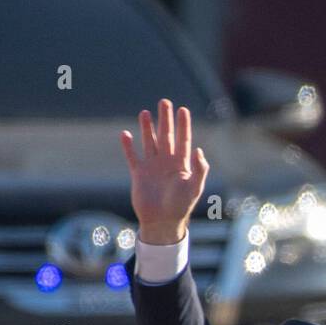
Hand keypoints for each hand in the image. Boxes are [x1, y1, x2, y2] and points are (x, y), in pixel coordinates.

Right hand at [120, 99, 209, 245]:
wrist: (162, 222)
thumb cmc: (180, 206)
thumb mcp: (195, 187)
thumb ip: (199, 169)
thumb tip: (199, 150)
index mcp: (181, 164)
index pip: (183, 139)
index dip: (183, 125)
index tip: (183, 110)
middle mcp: (167, 163)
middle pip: (166, 136)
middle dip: (166, 119)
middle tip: (164, 102)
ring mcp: (152, 167)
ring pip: (150, 142)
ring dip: (148, 128)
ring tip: (145, 113)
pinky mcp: (139, 174)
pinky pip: (133, 156)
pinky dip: (128, 146)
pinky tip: (125, 134)